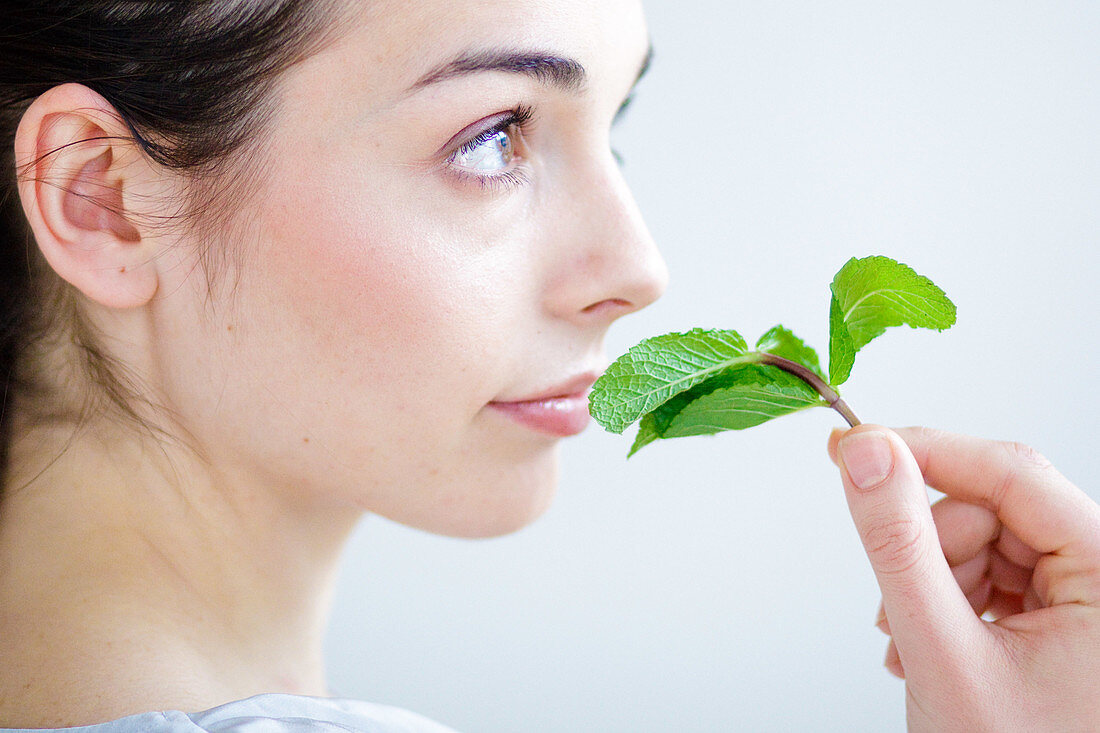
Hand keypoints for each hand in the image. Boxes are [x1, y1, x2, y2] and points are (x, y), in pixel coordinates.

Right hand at [828, 425, 1099, 731]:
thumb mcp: (943, 650)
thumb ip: (899, 545)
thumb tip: (866, 455)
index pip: (1013, 472)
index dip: (926, 452)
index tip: (853, 444)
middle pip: (995, 507)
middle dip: (930, 549)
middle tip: (900, 607)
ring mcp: (1088, 598)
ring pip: (984, 537)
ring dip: (931, 580)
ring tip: (915, 642)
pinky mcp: (1063, 616)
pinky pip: (991, 571)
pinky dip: (948, 599)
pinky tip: (934, 641)